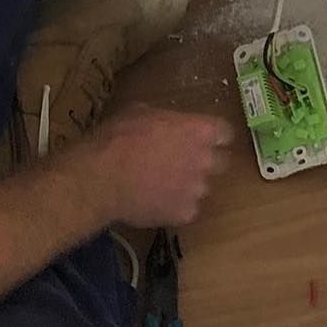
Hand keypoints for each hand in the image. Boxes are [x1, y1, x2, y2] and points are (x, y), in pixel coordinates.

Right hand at [81, 105, 231, 228]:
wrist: (102, 177)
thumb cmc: (118, 138)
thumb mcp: (140, 113)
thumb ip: (164, 120)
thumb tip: (163, 125)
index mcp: (200, 130)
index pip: (225, 133)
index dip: (212, 136)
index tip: (200, 138)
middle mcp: (206, 160)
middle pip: (221, 162)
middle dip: (204, 162)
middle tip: (180, 162)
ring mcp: (198, 190)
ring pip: (201, 188)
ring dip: (187, 186)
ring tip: (160, 186)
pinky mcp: (186, 214)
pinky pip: (186, 209)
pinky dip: (173, 206)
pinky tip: (153, 202)